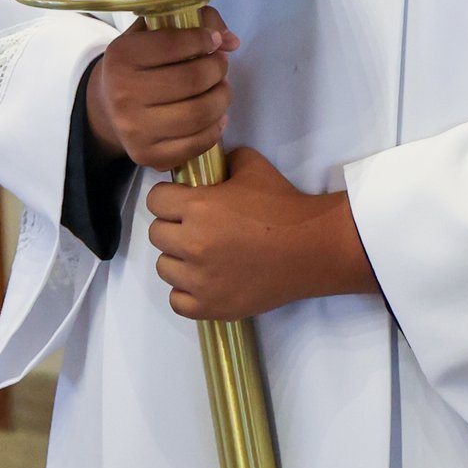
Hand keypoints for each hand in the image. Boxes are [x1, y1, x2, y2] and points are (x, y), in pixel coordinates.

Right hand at [85, 8, 235, 172]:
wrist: (108, 107)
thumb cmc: (139, 64)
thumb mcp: (153, 33)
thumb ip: (194, 23)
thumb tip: (231, 41)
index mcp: (121, 56)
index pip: (173, 43)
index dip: (202, 39)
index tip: (213, 40)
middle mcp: (123, 94)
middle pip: (192, 80)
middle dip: (217, 69)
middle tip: (220, 65)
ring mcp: (134, 129)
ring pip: (199, 113)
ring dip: (222, 98)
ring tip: (221, 88)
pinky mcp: (147, 156)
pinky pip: (196, 144)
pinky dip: (215, 128)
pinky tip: (216, 116)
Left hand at [145, 148, 376, 321]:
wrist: (313, 248)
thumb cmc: (283, 206)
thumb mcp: (252, 166)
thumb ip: (222, 161)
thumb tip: (207, 166)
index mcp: (199, 207)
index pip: (155, 201)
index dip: (169, 198)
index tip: (184, 202)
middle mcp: (193, 244)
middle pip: (157, 234)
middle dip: (173, 227)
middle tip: (197, 227)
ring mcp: (200, 279)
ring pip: (164, 267)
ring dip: (179, 259)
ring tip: (203, 255)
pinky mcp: (212, 306)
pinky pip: (177, 300)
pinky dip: (186, 291)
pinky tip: (204, 280)